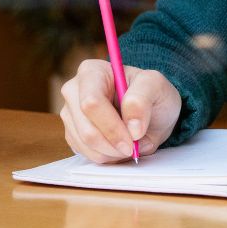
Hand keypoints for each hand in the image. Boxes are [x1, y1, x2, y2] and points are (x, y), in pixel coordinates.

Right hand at [59, 59, 181, 163]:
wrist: (150, 110)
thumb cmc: (151, 93)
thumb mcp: (157, 86)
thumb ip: (143, 100)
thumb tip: (132, 128)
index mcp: (91, 71)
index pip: (92, 103)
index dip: (112, 126)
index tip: (133, 139)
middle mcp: (73, 91)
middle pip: (86, 128)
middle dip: (113, 143)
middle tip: (134, 146)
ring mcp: (70, 113)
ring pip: (84, 144)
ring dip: (111, 152)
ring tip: (129, 144)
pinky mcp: (71, 133)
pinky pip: (84, 153)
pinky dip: (106, 156)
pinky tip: (119, 146)